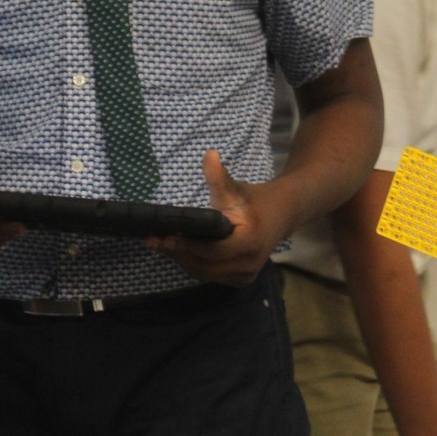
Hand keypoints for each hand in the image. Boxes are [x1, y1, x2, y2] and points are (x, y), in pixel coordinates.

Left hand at [147, 151, 291, 285]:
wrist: (281, 215)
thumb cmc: (254, 201)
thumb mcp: (236, 188)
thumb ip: (219, 177)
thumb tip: (209, 155)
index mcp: (249, 241)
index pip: (212, 250)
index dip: (186, 245)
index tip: (162, 236)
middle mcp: (248, 263)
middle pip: (205, 266)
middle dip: (179, 254)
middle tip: (154, 241)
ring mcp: (246, 275)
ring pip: (205, 274)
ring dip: (184, 261)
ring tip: (163, 245)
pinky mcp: (242, 280)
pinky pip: (212, 276)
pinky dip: (195, 265)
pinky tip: (180, 252)